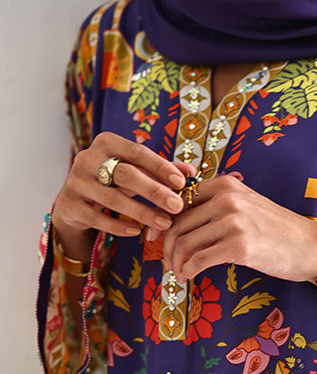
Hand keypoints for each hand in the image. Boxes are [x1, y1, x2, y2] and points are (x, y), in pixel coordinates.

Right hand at [52, 132, 192, 258]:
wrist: (75, 201)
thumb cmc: (112, 181)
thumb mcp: (135, 172)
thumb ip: (161, 170)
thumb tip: (191, 171)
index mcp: (106, 142)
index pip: (137, 151)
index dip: (160, 167)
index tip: (181, 182)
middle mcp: (87, 158)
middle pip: (125, 174)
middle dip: (154, 191)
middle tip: (177, 206)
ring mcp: (75, 181)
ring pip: (113, 197)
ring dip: (142, 212)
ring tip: (164, 223)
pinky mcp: (68, 204)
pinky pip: (96, 217)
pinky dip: (118, 225)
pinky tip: (136, 231)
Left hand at [161, 174, 316, 298]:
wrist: (311, 247)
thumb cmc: (278, 230)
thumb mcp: (248, 205)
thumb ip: (218, 206)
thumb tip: (181, 222)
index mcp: (227, 185)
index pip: (180, 201)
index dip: (164, 223)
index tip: (159, 240)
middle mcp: (228, 199)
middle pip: (178, 224)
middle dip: (167, 247)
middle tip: (169, 263)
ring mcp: (234, 222)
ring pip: (185, 243)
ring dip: (176, 262)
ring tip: (179, 272)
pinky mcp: (240, 247)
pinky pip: (199, 260)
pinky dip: (188, 270)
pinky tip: (189, 277)